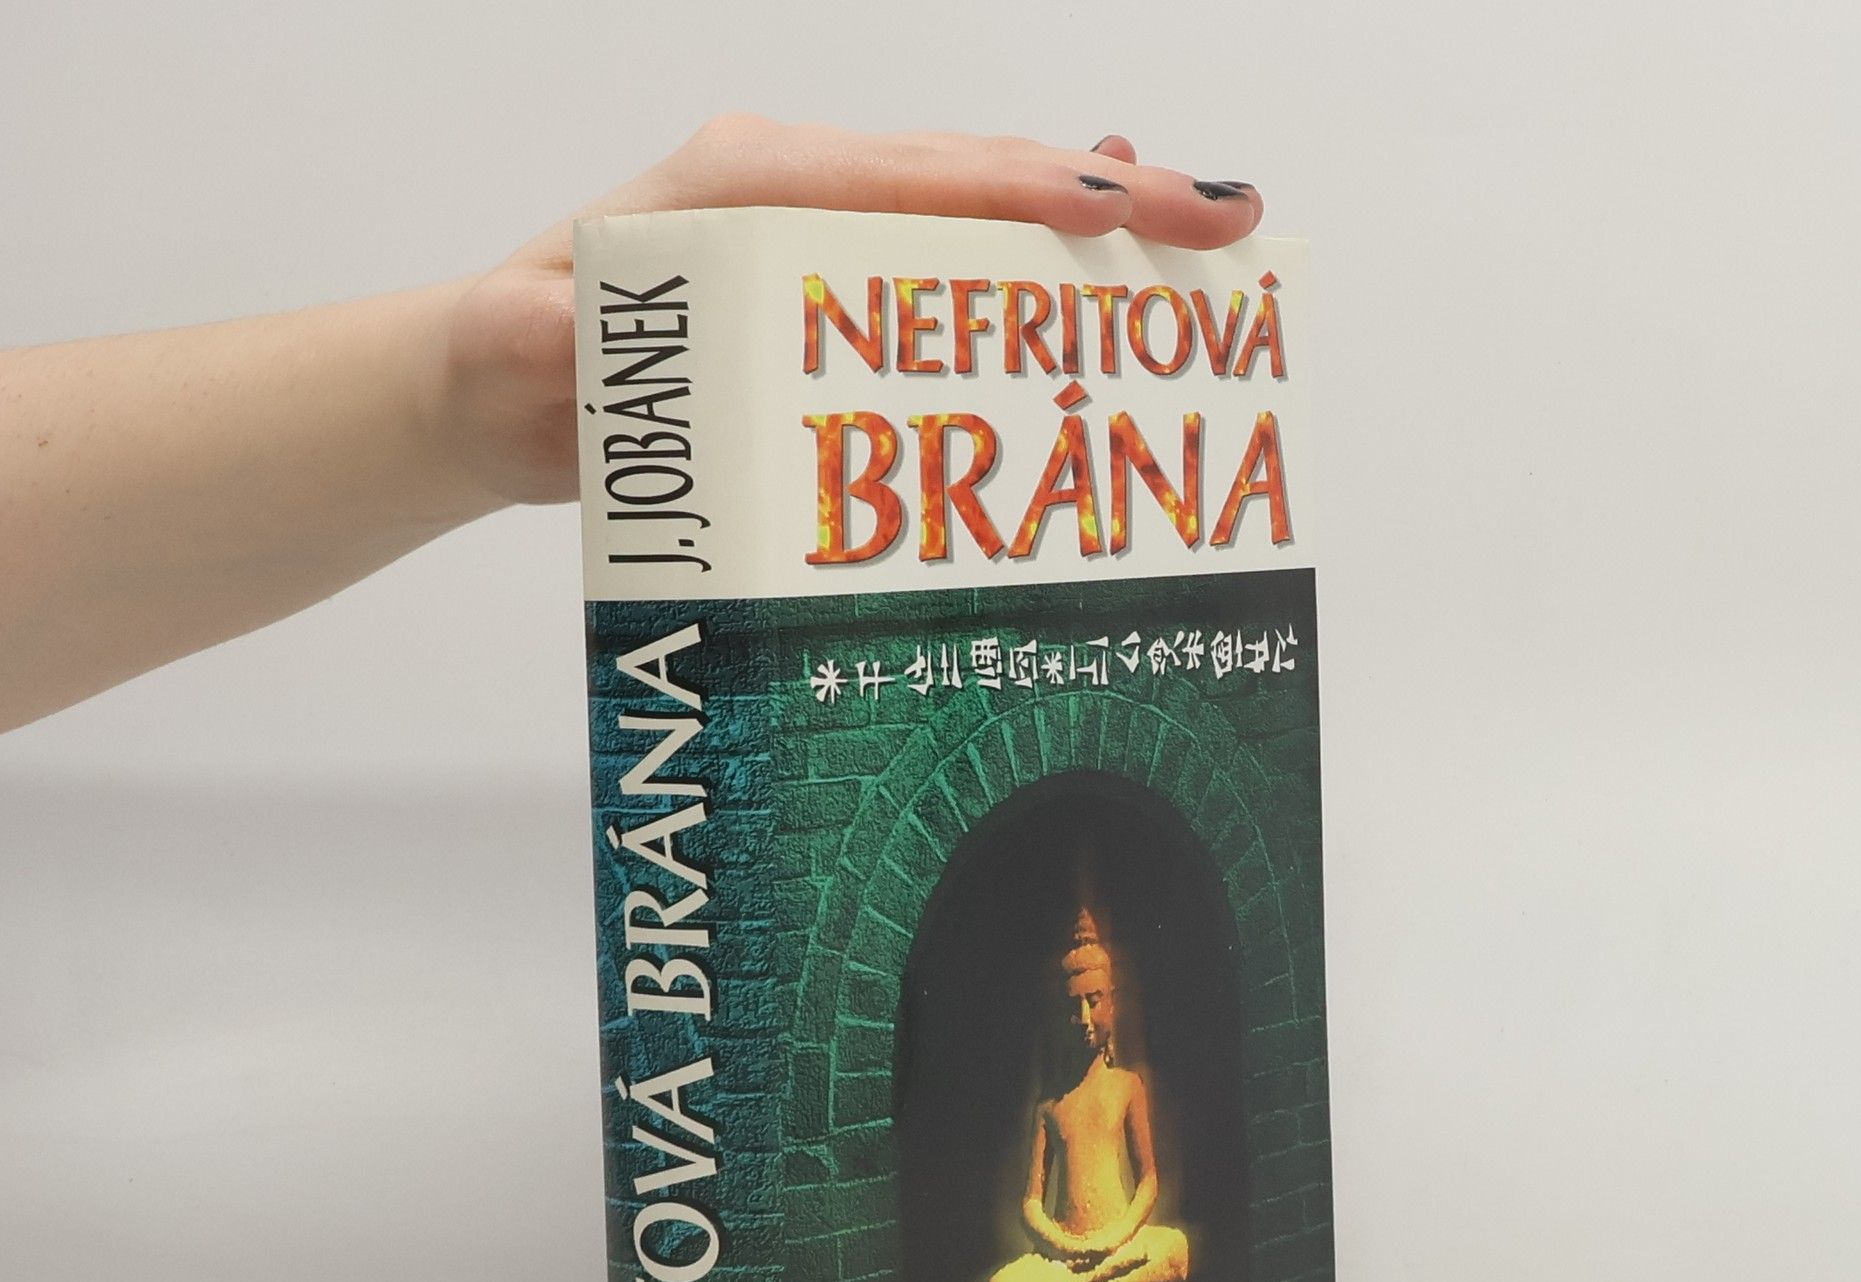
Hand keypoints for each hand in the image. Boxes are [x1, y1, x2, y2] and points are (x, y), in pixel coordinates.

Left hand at [433, 121, 1266, 505]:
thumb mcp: (514, 350)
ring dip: (1093, 217)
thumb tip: (574, 328)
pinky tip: (1098, 255)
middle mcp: (791, 187)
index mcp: (739, 184)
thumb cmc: (513, 360)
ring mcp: (816, 226)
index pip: (908, 175)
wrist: (491, 385)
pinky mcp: (825, 277)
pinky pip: (948, 252)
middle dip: (1107, 192)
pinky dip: (1032, 254)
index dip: (1026, 189)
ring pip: (978, 205)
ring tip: (1203, 230)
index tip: (1128, 205)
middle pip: (973, 175)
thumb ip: (544, 338)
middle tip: (1225, 219)